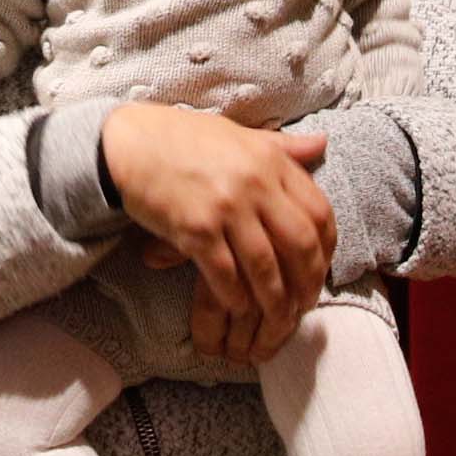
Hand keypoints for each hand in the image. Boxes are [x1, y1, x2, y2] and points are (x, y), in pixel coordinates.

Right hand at [100, 108, 333, 363]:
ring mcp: (226, 207)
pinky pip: (226, 275)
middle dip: (308, 283)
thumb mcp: (239, 135)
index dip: (327, 248)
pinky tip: (237, 307)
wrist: (128, 142)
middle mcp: (254, 183)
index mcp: (270, 160)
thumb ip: (282, 146)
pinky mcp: (195, 229)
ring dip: (274, 302)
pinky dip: (236, 297)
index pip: (320, 212)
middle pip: (300, 245)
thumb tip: (323, 144)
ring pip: (266, 267)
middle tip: (305, 305)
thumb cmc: (183, 138)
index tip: (322, 270)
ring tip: (276, 321)